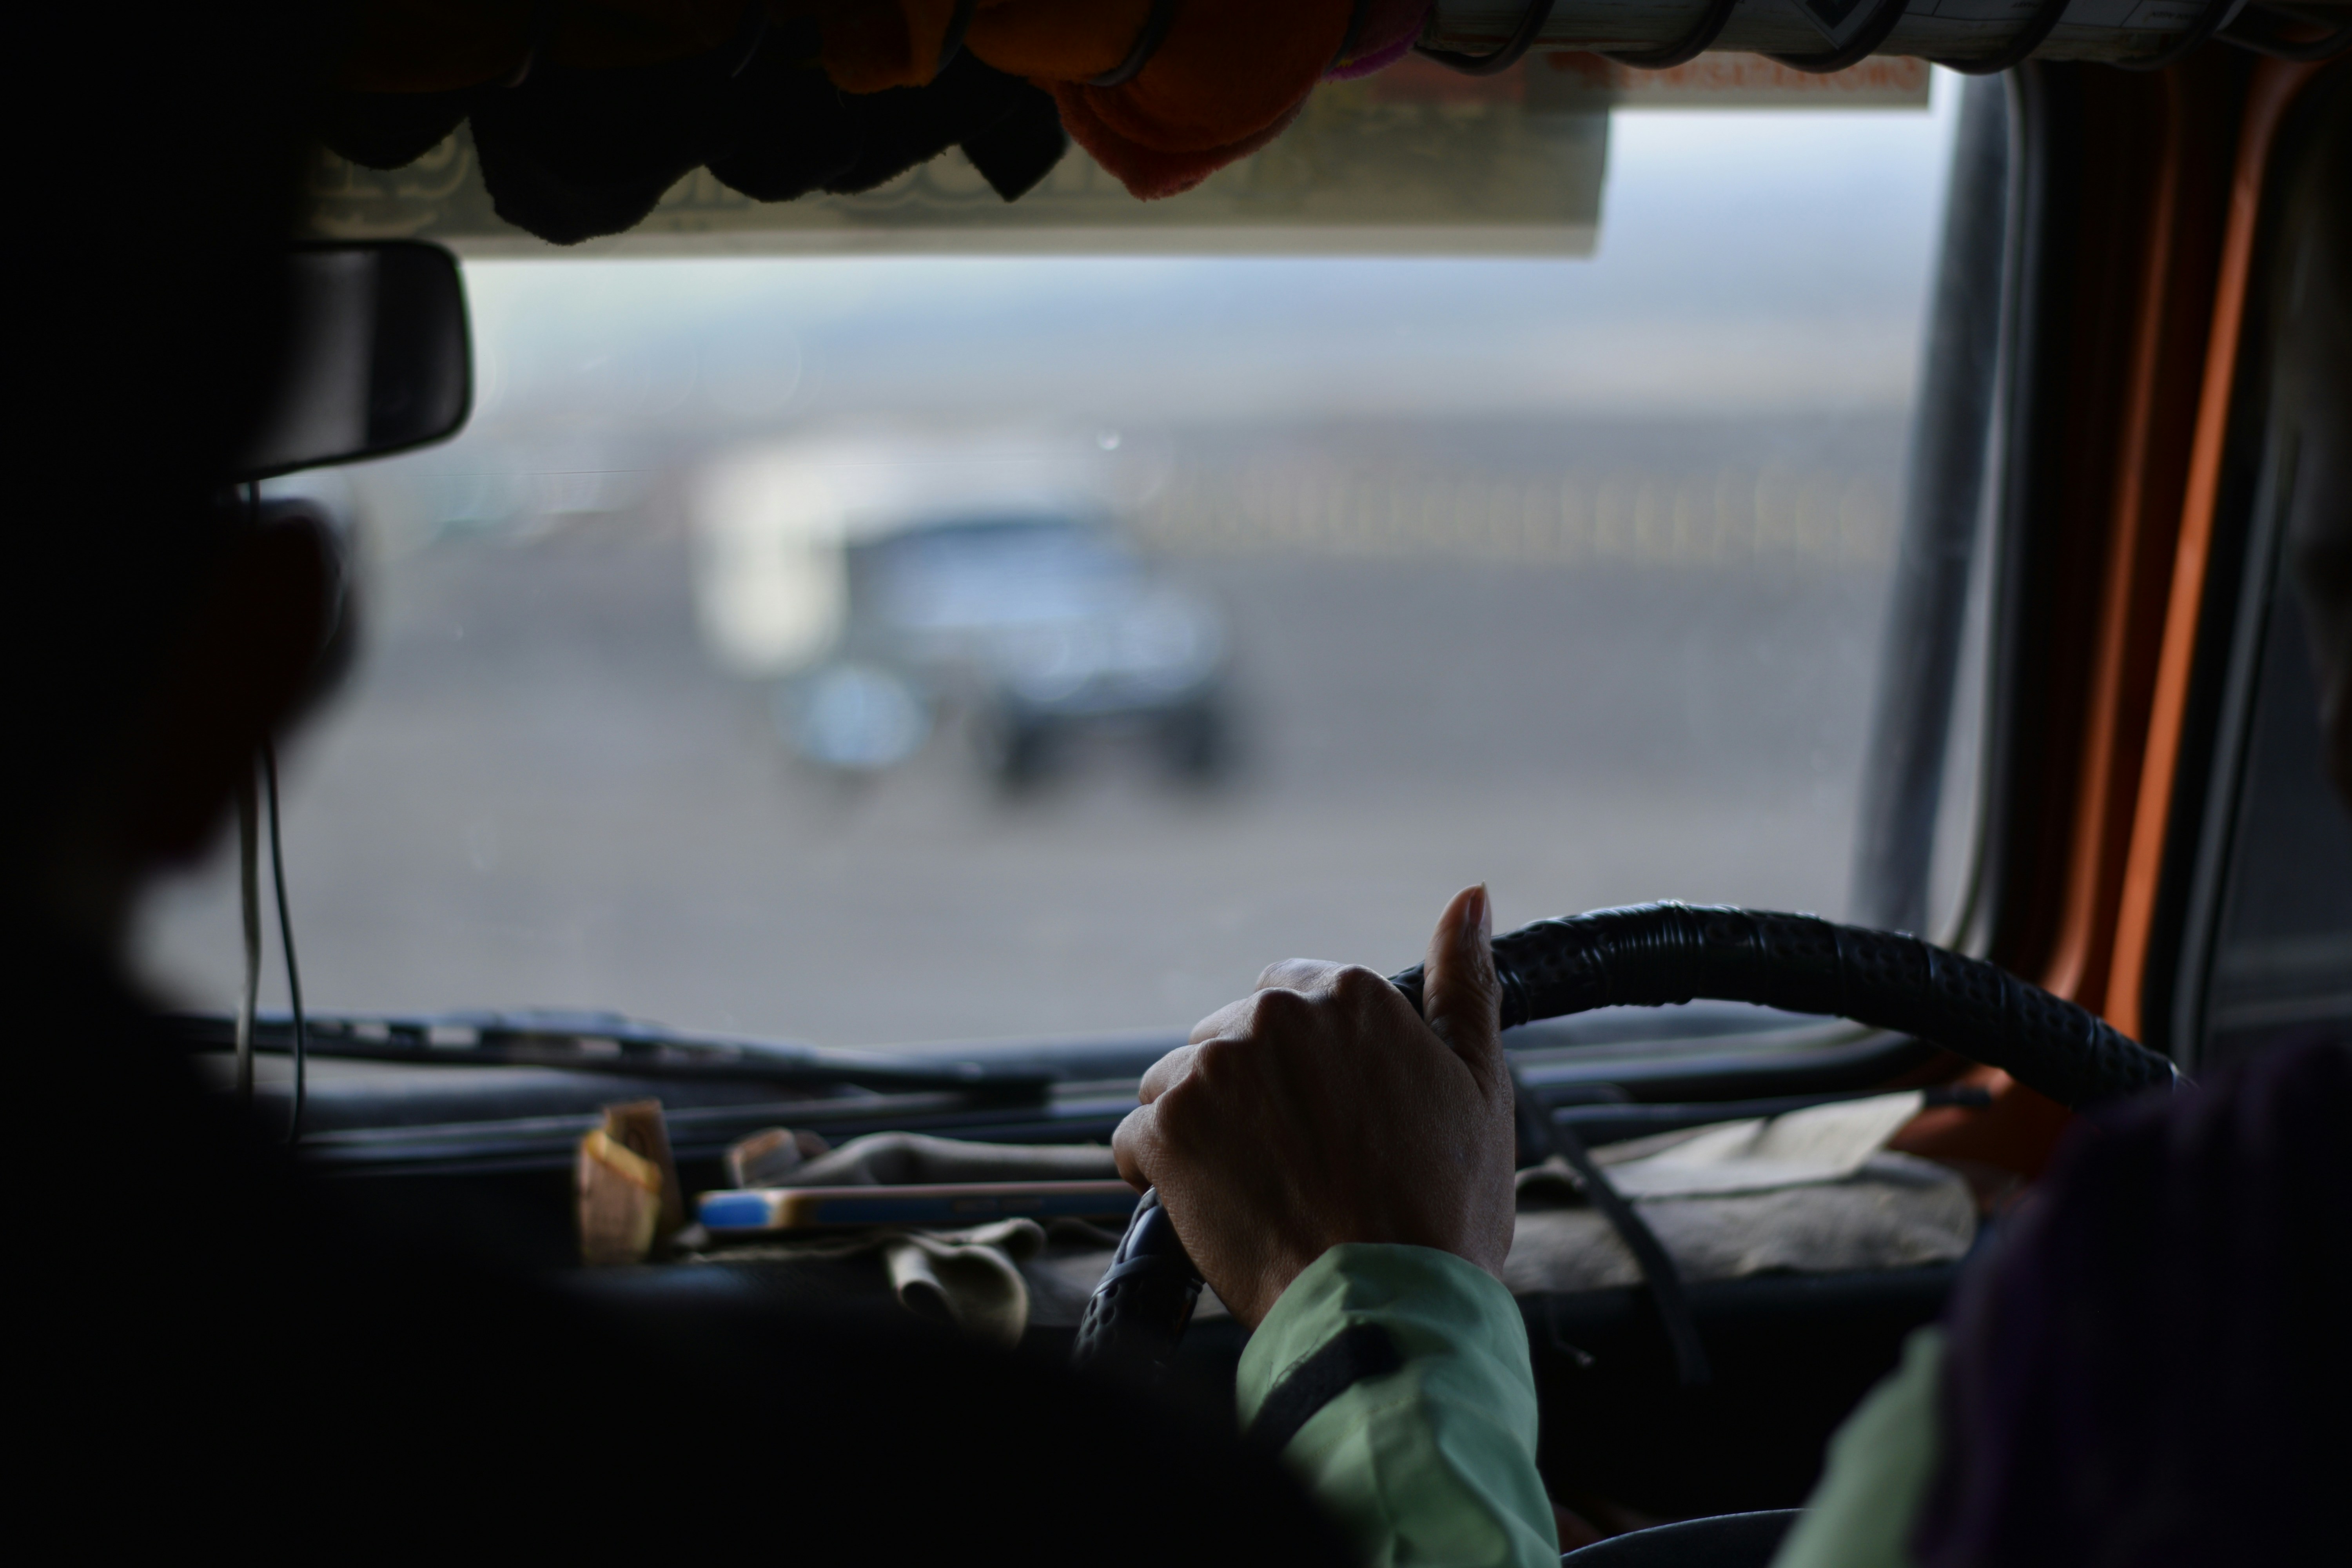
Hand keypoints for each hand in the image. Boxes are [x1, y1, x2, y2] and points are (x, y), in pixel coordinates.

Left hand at [1111, 885, 1516, 1327]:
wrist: (1391, 1304)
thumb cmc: (1443, 1205)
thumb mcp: (1478, 1081)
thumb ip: (1464, 980)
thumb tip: (1472, 895)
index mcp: (1346, 995)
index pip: (1283, 995)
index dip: (1297, 1061)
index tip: (1321, 1113)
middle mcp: (1272, 1017)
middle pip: (1224, 1038)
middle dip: (1247, 1092)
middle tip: (1296, 1162)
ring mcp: (1213, 1071)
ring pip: (1175, 1085)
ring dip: (1200, 1129)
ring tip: (1256, 1188)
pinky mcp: (1166, 1129)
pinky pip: (1137, 1140)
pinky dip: (1160, 1174)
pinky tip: (1214, 1208)